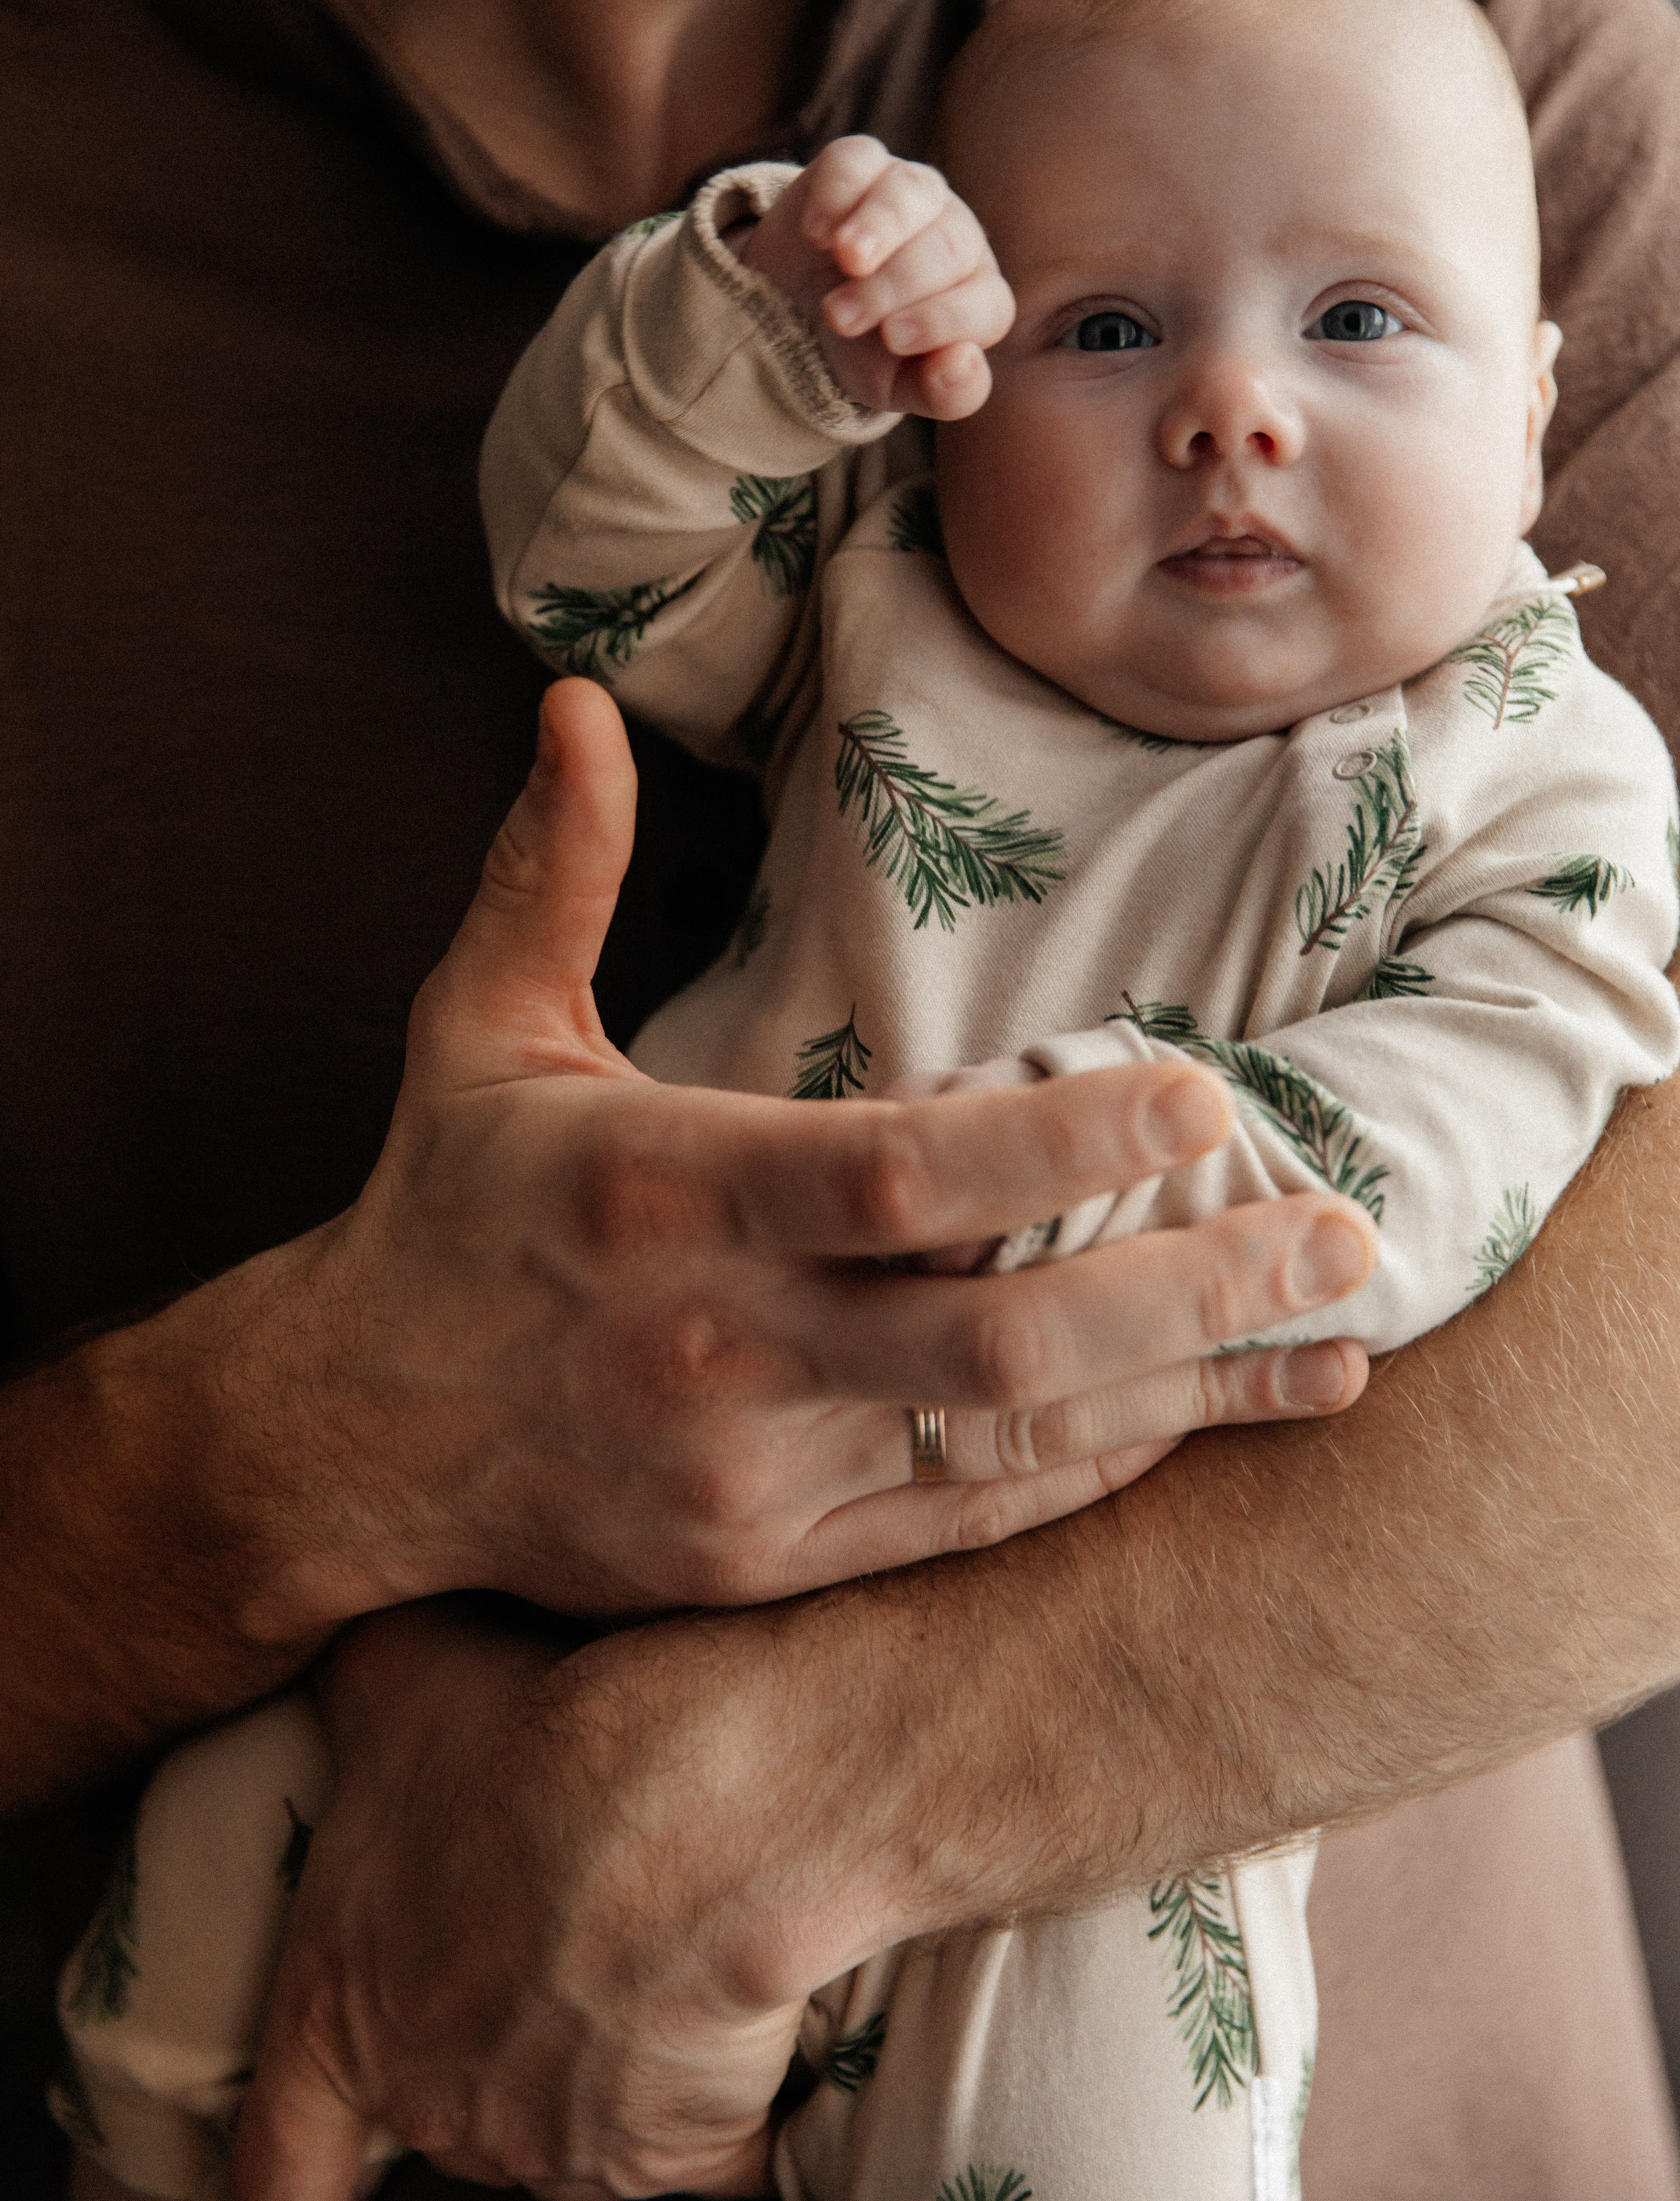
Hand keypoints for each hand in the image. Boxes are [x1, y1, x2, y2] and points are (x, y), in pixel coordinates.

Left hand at [229, 1602, 823, 2198]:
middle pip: (442, 2115)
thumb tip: (334, 1638)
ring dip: (600, 2069)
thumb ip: (354, 1688)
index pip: (275, 2163)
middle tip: (548, 1941)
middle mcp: (433, 2099)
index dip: (289, 2176)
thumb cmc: (532, 1732)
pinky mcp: (672, 2159)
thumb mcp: (398, 1672)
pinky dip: (720, 2120)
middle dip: (487, 2040)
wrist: (693, 1795)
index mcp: (344, 2008)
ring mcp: (550, 2144)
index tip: (310, 2176)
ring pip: (564, 2132)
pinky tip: (741, 2034)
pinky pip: (701, 2167)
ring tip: (649, 1956)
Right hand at [285, 676, 1373, 1617]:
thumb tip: (576, 701)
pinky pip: (964, 1527)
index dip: (1060, 1149)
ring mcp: (750, 1476)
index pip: (896, 1178)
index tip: (1205, 1095)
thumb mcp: (478, 1025)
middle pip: (994, 1342)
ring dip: (1189, 1393)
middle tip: (1344, 1234)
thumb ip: (550, 869)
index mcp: (665, 1194)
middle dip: (1190, 1290)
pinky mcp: (767, 1564)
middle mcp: (720, 1346)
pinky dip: (1094, 1475)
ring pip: (1009, 1449)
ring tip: (1341, 1338)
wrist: (349, 1439)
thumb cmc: (445, 1205)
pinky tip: (1208, 1419)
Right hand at [736, 134, 1014, 417]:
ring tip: (845, 260)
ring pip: (912, 193)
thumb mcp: (897, 387)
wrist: (795, 312)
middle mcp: (956, 237)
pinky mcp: (861, 162)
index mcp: (977, 297)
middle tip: (840, 318)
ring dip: (879, 227)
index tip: (892, 339)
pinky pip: (858, 161)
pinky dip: (838, 194)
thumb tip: (965, 362)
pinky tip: (817, 233)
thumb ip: (943, 393)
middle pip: (949, 247)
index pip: (987, 304)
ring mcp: (913, 193)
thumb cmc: (861, 352)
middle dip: (895, 284)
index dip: (945, 319)